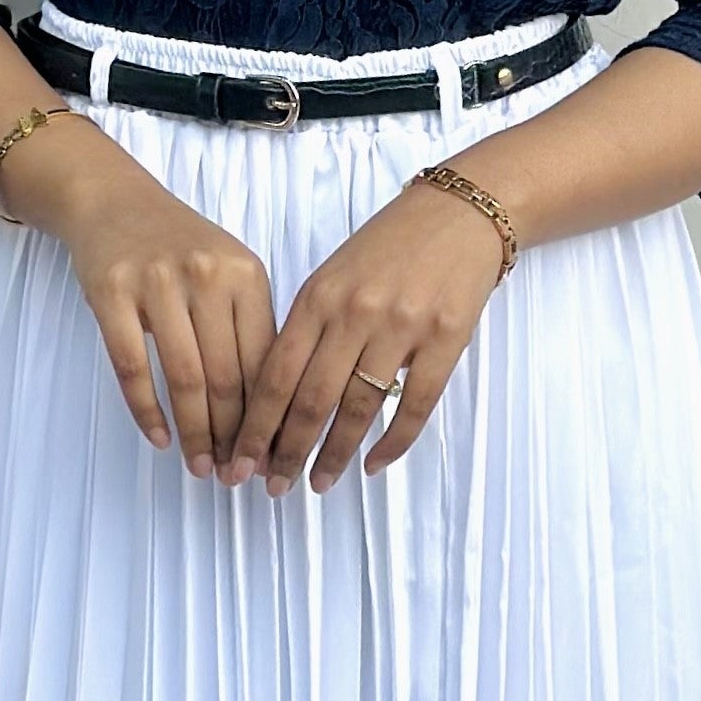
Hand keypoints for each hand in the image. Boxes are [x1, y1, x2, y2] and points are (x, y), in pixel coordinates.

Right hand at [45, 158, 279, 477]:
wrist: (113, 201)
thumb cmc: (179, 247)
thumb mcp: (228, 272)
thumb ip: (249, 327)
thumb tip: (268, 410)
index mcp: (246, 274)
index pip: (265, 359)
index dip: (269, 415)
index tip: (270, 453)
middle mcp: (206, 276)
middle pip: (227, 375)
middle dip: (235, 435)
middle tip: (235, 474)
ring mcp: (156, 283)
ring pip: (184, 377)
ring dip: (195, 432)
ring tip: (202, 467)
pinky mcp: (111, 293)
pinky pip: (132, 367)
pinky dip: (147, 411)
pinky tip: (160, 439)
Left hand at [230, 173, 509, 494]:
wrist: (460, 212)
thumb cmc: (390, 246)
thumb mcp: (333, 275)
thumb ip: (307, 329)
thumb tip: (277, 397)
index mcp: (319, 296)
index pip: (275, 375)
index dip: (255, 426)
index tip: (240, 460)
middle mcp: (355, 313)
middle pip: (312, 400)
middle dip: (287, 451)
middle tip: (273, 487)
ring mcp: (403, 327)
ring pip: (360, 409)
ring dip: (335, 454)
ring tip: (318, 483)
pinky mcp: (447, 339)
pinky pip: (416, 404)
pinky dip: (394, 442)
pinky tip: (374, 464)